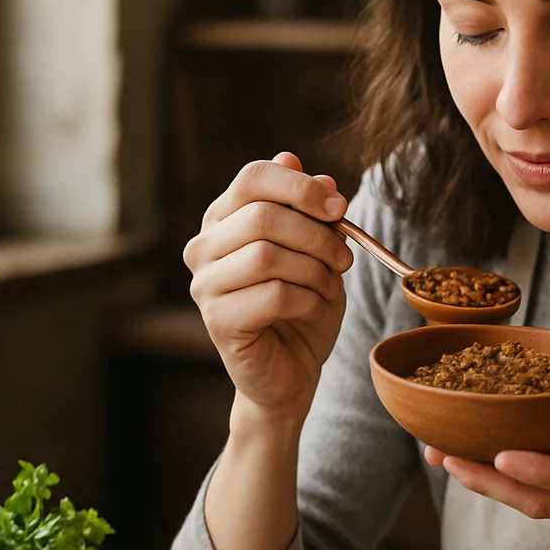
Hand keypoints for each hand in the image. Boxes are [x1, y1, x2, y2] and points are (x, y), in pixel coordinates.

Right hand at [184, 152, 354, 424]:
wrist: (292, 372)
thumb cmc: (303, 307)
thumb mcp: (319, 253)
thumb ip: (315, 215)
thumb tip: (322, 177)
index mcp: (223, 220)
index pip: (252, 178)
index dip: (300, 186)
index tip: (339, 207)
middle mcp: (204, 248)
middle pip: (262, 215)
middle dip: (317, 234)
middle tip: (345, 258)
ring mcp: (205, 285)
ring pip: (267, 255)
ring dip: (315, 270)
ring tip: (330, 287)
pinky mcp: (218, 320)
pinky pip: (273, 294)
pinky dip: (309, 300)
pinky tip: (316, 309)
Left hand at [424, 357, 549, 539]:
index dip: (536, 470)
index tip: (500, 455)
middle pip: (542, 500)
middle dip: (488, 480)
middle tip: (441, 454)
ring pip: (536, 506)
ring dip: (489, 485)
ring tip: (444, 457)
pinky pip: (545, 502)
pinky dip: (510, 485)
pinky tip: (479, 461)